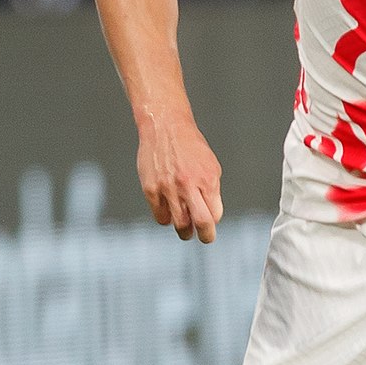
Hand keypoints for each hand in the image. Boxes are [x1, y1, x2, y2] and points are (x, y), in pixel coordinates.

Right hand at [137, 109, 223, 241]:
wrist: (165, 127)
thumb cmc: (190, 146)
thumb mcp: (211, 166)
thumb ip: (211, 191)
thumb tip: (211, 215)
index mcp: (207, 179)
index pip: (215, 215)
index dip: (213, 222)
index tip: (211, 223)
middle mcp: (189, 185)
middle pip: (201, 223)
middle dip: (205, 236)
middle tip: (204, 236)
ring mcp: (168, 189)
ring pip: (179, 225)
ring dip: (184, 231)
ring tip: (185, 228)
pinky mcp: (151, 190)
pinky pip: (161, 217)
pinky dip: (167, 219)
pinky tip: (169, 212)